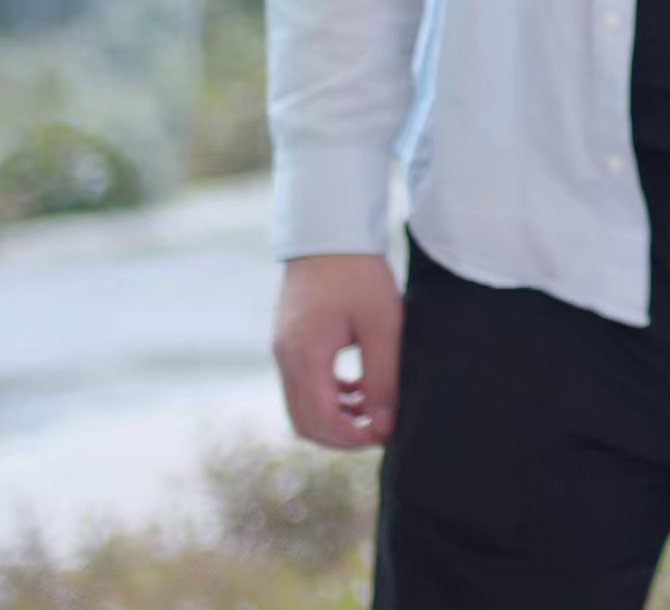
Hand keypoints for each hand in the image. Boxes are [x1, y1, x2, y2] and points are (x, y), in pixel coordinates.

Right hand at [273, 253, 403, 447]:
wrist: (331, 232)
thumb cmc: (360, 273)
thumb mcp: (382, 324)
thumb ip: (383, 376)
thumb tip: (385, 422)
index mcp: (305, 355)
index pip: (322, 421)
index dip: (354, 437)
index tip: (387, 431)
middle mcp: (285, 358)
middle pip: (305, 423)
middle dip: (342, 436)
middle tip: (381, 429)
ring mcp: (282, 351)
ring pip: (302, 407)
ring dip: (336, 417)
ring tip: (375, 409)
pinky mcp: (288, 343)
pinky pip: (303, 387)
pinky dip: (329, 397)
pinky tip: (359, 388)